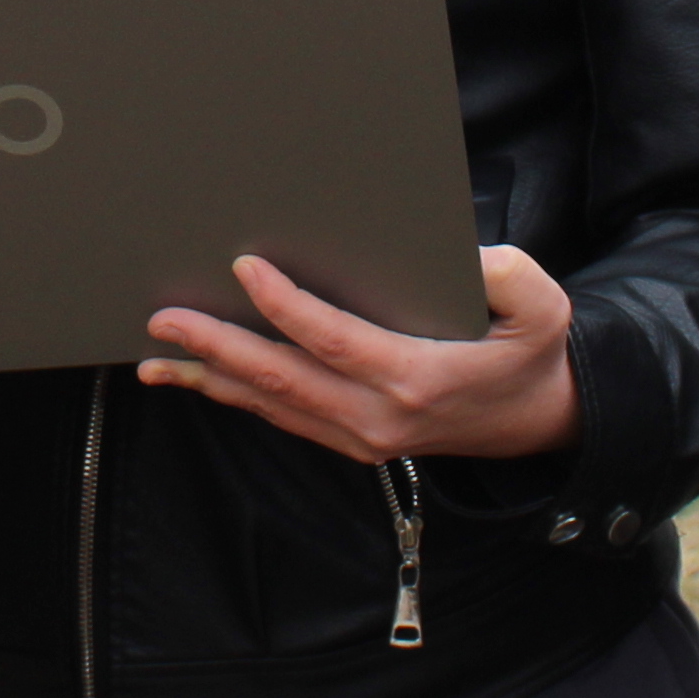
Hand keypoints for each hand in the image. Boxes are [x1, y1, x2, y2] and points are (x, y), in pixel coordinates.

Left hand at [136, 246, 579, 464]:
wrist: (537, 420)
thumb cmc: (530, 352)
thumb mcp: (541, 306)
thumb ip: (509, 277)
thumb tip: (466, 258)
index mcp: (418, 379)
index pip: (335, 341)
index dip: (285, 306)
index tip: (245, 267)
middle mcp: (380, 417)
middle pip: (283, 379)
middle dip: (218, 347)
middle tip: (165, 318)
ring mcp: (362, 436)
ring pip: (274, 405)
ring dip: (212, 379)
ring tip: (157, 357)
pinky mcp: (353, 439)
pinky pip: (285, 416)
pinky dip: (238, 396)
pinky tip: (201, 377)